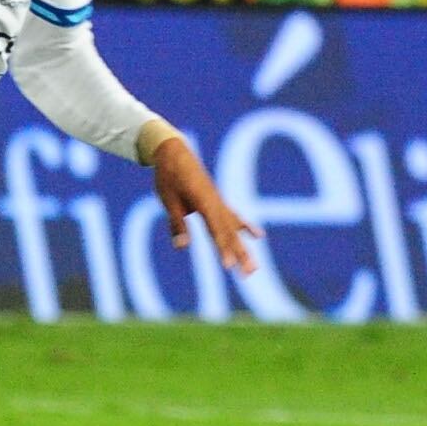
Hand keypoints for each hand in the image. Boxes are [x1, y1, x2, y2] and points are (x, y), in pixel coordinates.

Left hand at [150, 133, 258, 275]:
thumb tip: (182, 247)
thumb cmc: (169, 176)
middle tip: (250, 273)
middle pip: (230, 233)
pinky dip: (245, 227)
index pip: (215, 230)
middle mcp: (216, 203)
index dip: (223, 248)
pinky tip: (258, 236)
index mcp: (203, 201)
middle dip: (240, 254)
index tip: (229, 266)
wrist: (175, 152)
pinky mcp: (217, 202)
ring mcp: (219, 202)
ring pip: (234, 229)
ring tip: (253, 268)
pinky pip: (234, 217)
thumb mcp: (168, 199)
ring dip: (244, 248)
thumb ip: (177, 223)